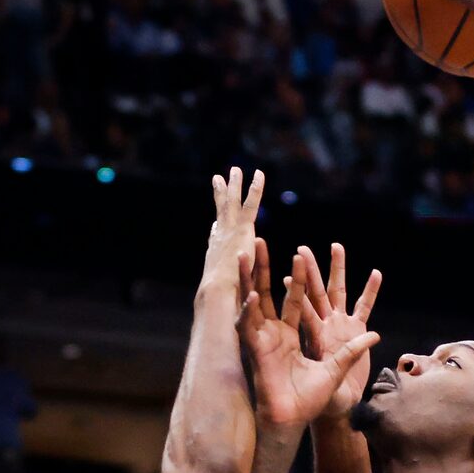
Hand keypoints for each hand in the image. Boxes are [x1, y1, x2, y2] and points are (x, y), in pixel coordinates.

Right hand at [202, 167, 263, 291]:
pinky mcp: (243, 229)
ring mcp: (229, 231)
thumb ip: (223, 294)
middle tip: (217, 179)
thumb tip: (220, 300)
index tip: (214, 224)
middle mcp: (220, 240)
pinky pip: (251, 204)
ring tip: (235, 169)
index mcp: (216, 256)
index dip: (215, 230)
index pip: (215, 239)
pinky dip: (255, 188)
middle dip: (219, 196)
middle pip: (220, 214)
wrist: (218, 293)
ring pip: (232, 203)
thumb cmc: (219, 303)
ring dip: (234, 185)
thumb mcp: (220, 297)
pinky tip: (259, 174)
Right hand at [238, 239, 377, 429]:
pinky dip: (249, 311)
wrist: (298, 420)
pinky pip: (250, 326)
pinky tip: (249, 294)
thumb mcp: (339, 369)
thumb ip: (353, 349)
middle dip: (277, 267)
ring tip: (246, 254)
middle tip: (274, 241)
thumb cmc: (317, 401)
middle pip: (280, 292)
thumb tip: (374, 334)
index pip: (305, 299)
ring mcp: (269, 338)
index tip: (304, 256)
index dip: (305, 278)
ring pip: (258, 300)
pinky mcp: (258, 350)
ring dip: (252, 277)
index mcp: (305, 334)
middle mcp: (283, 332)